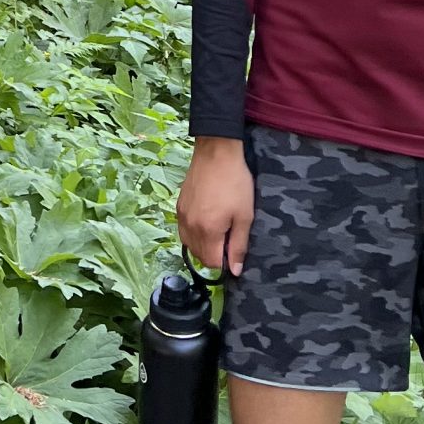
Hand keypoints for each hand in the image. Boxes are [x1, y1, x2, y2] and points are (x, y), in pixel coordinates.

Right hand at [177, 137, 254, 277]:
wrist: (216, 152)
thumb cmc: (235, 183)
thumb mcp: (244, 216)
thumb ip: (239, 246)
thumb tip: (236, 271)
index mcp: (207, 231)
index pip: (212, 263)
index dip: (225, 262)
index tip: (234, 249)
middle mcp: (190, 227)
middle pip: (199, 256)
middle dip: (214, 255)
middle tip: (228, 237)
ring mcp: (182, 216)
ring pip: (189, 244)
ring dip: (203, 245)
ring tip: (218, 230)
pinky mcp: (179, 205)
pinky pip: (184, 230)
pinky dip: (194, 233)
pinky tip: (206, 221)